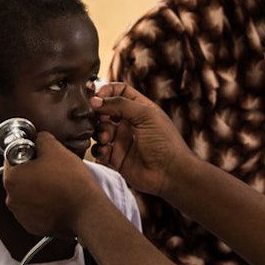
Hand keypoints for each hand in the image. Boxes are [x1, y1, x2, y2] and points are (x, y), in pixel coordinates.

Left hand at [2, 132, 106, 238]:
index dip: (27, 152)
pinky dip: (42, 205)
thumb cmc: (70, 181)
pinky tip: (56, 200)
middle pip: (18, 177)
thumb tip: (38, 139)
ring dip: (36, 189)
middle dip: (32, 172)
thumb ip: (41, 138)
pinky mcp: (32, 226)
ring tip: (56, 186)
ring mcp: (20, 215)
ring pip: (25, 194)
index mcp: (12, 178)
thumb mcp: (55, 148)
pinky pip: (33, 210)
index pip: (12, 157)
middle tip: (51, 169)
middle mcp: (11, 198)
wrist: (86, 211)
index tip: (40, 155)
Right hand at [89, 82, 190, 196]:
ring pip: (99, 130)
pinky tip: (105, 150)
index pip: (119, 91)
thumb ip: (120, 104)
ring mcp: (122, 140)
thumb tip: (95, 100)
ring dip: (98, 132)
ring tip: (105, 138)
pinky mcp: (116, 158)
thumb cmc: (164, 142)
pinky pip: (99, 150)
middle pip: (105, 110)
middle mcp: (129, 122)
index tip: (97, 97)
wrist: (170, 173)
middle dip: (98, 113)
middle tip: (97, 118)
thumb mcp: (145, 115)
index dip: (107, 91)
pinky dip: (98, 149)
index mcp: (139, 108)